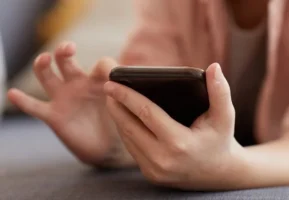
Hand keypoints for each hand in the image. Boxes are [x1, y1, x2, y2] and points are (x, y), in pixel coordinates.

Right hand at [8, 42, 133, 166]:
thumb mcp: (126, 107)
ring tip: (45, 59)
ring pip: (47, 76)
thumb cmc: (118, 122)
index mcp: (98, 81)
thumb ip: (130, 95)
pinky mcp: (54, 115)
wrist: (108, 147)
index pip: (101, 64)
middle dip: (64, 51)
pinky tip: (12, 93)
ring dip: (43, 65)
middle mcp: (79, 85)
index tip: (112, 76)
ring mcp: (64, 98)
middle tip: (69, 48)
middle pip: (66, 61)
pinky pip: (34, 107)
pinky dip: (23, 101)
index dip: (106, 67)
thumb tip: (142, 84)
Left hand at [104, 63, 245, 189]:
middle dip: (116, 106)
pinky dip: (126, 132)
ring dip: (118, 119)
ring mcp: (155, 170)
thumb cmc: (220, 140)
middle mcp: (163, 160)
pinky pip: (132, 149)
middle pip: (129, 126)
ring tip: (114, 101)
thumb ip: (220, 91)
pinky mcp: (151, 175)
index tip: (112, 83)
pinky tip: (124, 119)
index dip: (127, 96)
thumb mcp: (225, 116)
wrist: (220, 175)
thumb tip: (214, 67)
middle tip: (108, 88)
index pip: (146, 113)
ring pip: (128, 139)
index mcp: (179, 143)